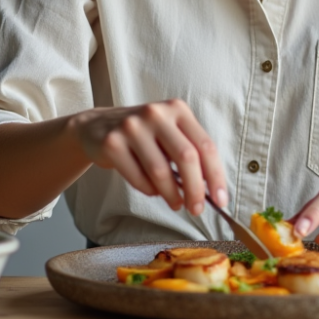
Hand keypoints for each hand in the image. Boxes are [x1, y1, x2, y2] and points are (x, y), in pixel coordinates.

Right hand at [72, 99, 226, 215]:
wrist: (97, 127)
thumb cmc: (143, 136)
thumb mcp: (169, 133)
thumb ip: (190, 154)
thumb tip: (211, 190)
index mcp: (177, 109)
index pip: (205, 145)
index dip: (216, 176)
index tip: (221, 199)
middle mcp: (156, 113)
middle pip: (186, 157)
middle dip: (196, 189)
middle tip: (197, 209)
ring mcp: (132, 126)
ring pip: (161, 171)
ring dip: (172, 195)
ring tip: (176, 203)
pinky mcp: (112, 142)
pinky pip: (138, 178)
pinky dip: (149, 191)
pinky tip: (152, 190)